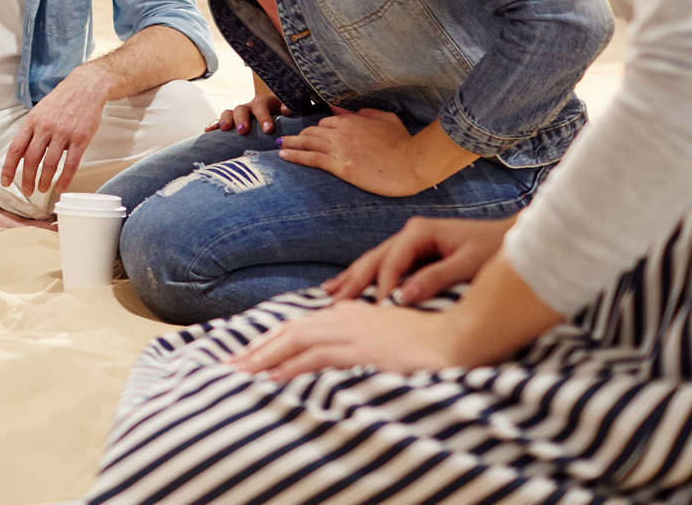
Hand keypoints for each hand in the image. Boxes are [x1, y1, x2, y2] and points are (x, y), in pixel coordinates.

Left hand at [2, 64, 110, 196]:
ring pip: (50, 163)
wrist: (86, 86)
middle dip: (26, 178)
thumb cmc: (61, 101)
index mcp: (32, 121)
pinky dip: (65, 178)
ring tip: (42, 189)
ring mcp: (64, 132)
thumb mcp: (39, 112)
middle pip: (31, 159)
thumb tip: (18, 155)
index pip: (15, 148)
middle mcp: (45, 127)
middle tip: (27, 191)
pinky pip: (71, 163)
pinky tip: (61, 186)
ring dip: (44, 180)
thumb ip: (30, 133)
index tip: (5, 181)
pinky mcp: (81, 138)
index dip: (8, 167)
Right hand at [205, 88, 291, 135]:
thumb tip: (286, 109)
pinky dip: (214, 124)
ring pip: (229, 112)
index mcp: (265, 102)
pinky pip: (220, 121)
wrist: (278, 114)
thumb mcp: (292, 109)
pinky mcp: (233, 121)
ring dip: (226, 120)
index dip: (264, 117)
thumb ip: (291, 108)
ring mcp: (240, 114)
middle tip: (243, 131)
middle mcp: (250, 106)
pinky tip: (207, 131)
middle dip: (241, 119)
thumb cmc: (286, 115)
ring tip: (224, 129)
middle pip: (242, 108)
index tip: (268, 129)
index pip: (262, 106)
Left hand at [229, 299, 474, 378]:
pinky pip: (318, 358)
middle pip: (288, 331)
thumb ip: (358, 341)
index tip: (246, 355)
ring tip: (240, 374)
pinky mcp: (363, 349)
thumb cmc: (426, 340)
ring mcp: (353, 332)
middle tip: (230, 365)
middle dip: (256, 349)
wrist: (460, 336)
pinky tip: (274, 378)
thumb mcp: (384, 336)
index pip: (297, 326)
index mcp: (347, 313)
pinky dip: (292, 367)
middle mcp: (344, 317)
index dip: (268, 340)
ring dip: (264, 359)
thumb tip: (335, 358)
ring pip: (296, 342)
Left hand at [279, 108, 430, 195]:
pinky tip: (283, 154)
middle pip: (313, 130)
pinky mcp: (341, 166)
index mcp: (353, 120)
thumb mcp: (386, 119)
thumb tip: (349, 108)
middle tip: (288, 138)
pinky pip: (311, 158)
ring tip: (279, 144)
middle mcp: (342, 131)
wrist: (413, 163)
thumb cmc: (405, 143)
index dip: (317, 127)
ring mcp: (340, 149)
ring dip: (291, 142)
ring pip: (308, 142)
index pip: (326, 121)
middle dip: (300, 134)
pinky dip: (295, 155)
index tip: (308, 132)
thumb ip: (365, 112)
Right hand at [324, 215, 513, 304]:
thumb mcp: (468, 265)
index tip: (374, 311)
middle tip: (333, 304)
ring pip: (373, 262)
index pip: (391, 262)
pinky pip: (383, 267)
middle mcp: (409, 234)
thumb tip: (402, 297)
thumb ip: (435, 279)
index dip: (380, 287)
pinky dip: (364, 278)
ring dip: (352, 279)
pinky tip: (348, 286)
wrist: (511, 237)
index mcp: (419, 232)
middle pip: (373, 260)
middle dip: (353, 282)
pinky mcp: (413, 252)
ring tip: (329, 295)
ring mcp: (409, 242)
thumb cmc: (493, 249)